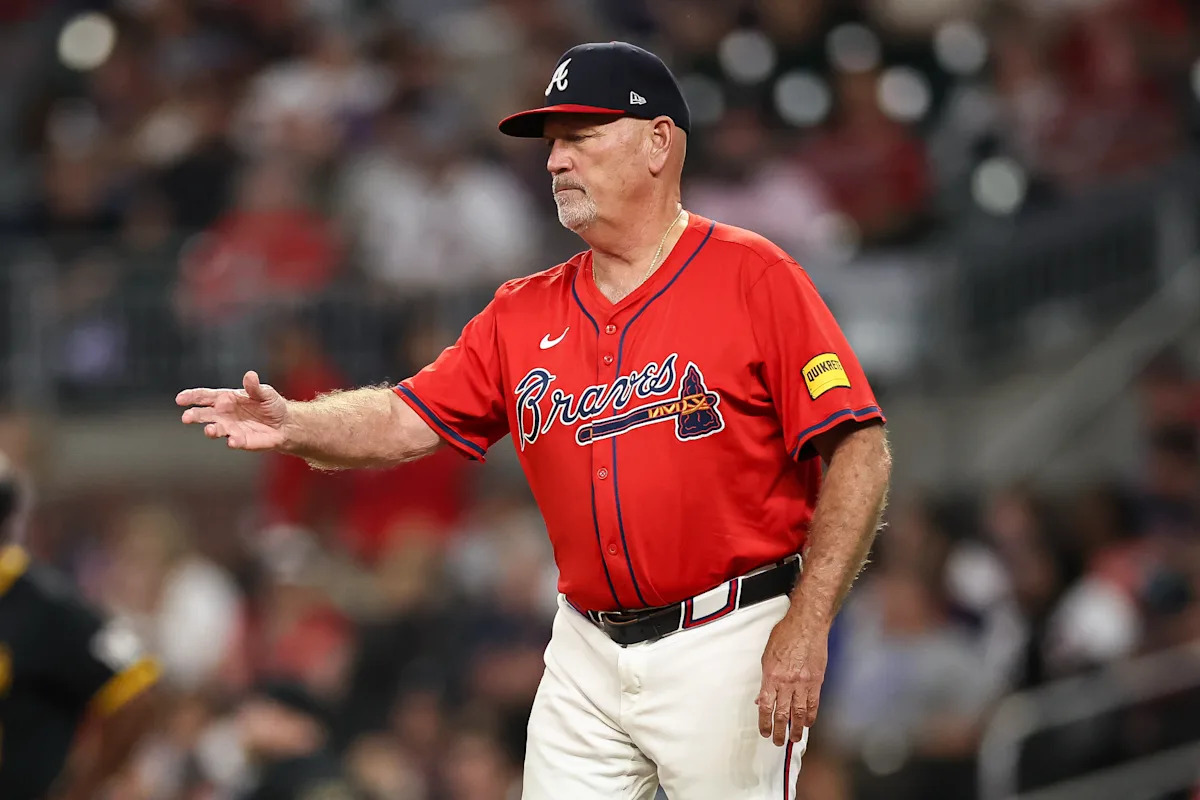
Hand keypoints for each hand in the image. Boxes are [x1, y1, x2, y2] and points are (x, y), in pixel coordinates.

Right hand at [177, 370, 289, 450]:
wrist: (284, 423)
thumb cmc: (270, 404)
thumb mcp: (265, 392)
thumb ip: (255, 386)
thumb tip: (250, 375)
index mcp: (225, 399)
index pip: (204, 396)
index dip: (191, 397)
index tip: (180, 399)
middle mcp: (223, 414)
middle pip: (203, 414)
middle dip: (194, 416)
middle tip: (186, 417)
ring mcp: (230, 428)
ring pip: (215, 429)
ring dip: (211, 430)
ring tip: (210, 430)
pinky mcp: (241, 441)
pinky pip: (234, 442)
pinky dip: (232, 442)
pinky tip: (233, 441)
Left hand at [756, 611, 828, 745]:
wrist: (807, 624)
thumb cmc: (786, 634)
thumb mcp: (767, 655)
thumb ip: (766, 679)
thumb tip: (763, 697)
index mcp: (771, 676)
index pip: (766, 706)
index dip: (764, 722)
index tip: (764, 731)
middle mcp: (787, 682)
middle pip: (782, 714)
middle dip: (779, 731)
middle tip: (778, 742)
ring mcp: (803, 683)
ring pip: (799, 713)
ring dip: (796, 729)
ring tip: (794, 738)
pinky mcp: (816, 681)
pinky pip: (813, 704)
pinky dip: (810, 716)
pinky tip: (808, 723)